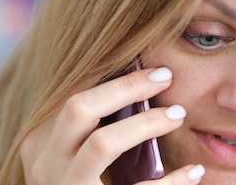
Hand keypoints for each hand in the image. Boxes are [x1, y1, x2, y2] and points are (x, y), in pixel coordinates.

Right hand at [19, 68, 204, 184]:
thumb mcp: (79, 157)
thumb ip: (95, 127)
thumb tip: (141, 84)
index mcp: (41, 143)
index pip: (70, 94)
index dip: (109, 73)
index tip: (149, 63)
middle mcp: (45, 164)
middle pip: (78, 108)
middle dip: (126, 87)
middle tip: (166, 77)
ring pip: (102, 144)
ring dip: (146, 124)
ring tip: (179, 114)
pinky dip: (172, 181)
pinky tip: (194, 172)